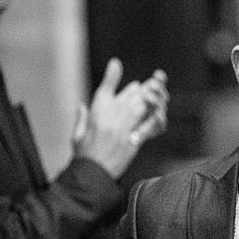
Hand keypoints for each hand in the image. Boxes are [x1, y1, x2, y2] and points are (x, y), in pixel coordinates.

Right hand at [71, 59, 169, 177]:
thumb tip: (82, 105)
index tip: (116, 64)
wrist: (91, 174)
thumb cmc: (83, 156)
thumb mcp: (77, 134)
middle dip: (145, 86)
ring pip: (142, 107)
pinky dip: (156, 119)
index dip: (112, 76)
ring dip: (153, 98)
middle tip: (156, 78)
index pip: (105, 89)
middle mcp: (110, 118)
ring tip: (161, 91)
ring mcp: (123, 129)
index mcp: (96, 114)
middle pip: (131, 96)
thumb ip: (81, 118)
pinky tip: (161, 113)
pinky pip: (148, 127)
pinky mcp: (133, 141)